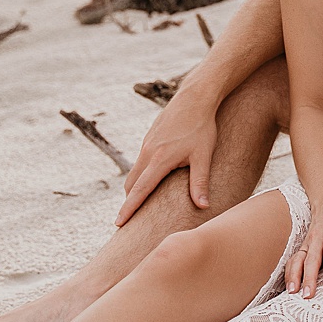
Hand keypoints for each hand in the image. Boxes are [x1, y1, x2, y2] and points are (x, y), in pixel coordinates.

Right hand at [115, 88, 217, 225]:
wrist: (195, 97)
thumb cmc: (202, 127)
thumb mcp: (204, 155)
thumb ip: (200, 182)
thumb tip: (203, 206)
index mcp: (159, 159)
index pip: (140, 190)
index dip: (129, 208)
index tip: (119, 224)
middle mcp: (148, 152)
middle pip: (132, 184)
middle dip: (129, 202)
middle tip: (127, 221)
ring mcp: (147, 144)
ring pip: (135, 172)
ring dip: (134, 189)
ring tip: (136, 204)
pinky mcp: (150, 138)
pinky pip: (140, 162)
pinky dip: (140, 175)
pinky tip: (149, 181)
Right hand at [284, 204, 322, 297]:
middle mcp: (317, 239)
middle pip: (311, 261)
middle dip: (309, 279)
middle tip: (308, 296)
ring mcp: (307, 242)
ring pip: (297, 260)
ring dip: (294, 276)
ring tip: (293, 293)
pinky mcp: (302, 246)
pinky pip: (293, 260)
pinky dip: (289, 273)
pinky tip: (289, 286)